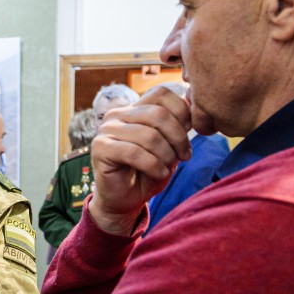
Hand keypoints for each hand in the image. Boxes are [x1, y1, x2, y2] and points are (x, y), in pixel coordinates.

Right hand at [89, 86, 192, 234]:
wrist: (126, 199)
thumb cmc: (150, 171)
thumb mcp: (170, 144)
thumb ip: (178, 122)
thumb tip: (193, 98)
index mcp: (134, 108)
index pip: (161, 93)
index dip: (181, 111)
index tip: (190, 133)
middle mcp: (117, 114)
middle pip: (158, 114)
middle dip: (178, 137)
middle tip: (185, 156)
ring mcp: (106, 130)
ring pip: (148, 135)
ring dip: (167, 155)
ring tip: (169, 167)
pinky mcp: (100, 148)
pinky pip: (134, 152)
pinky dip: (153, 165)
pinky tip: (159, 173)